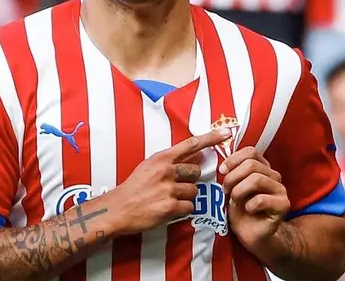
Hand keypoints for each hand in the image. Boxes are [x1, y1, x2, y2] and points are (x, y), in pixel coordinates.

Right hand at [102, 128, 230, 236]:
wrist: (118, 208)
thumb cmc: (134, 187)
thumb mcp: (149, 166)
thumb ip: (171, 160)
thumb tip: (197, 153)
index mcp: (161, 158)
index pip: (191, 144)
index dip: (211, 138)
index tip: (227, 133)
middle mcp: (166, 171)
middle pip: (196, 172)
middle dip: (190, 180)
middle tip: (175, 186)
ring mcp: (168, 189)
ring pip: (194, 191)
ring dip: (185, 196)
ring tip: (168, 199)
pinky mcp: (169, 207)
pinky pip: (189, 207)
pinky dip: (182, 210)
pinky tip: (168, 209)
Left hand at [220, 147, 289, 249]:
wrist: (252, 235)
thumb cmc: (241, 210)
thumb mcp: (232, 188)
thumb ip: (231, 173)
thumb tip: (222, 165)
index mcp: (262, 167)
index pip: (251, 152)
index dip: (233, 159)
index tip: (222, 171)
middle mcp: (273, 175)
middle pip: (251, 165)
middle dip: (232, 177)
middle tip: (225, 190)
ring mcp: (280, 189)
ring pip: (256, 179)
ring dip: (239, 191)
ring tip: (235, 201)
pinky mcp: (283, 205)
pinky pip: (261, 199)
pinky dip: (249, 206)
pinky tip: (248, 211)